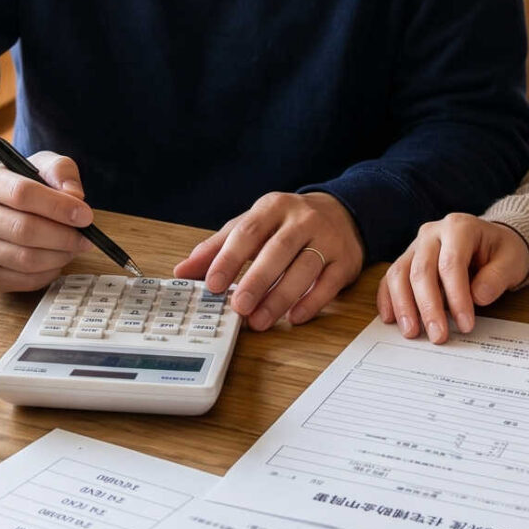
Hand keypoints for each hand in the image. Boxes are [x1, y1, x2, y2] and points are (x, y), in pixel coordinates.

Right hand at [0, 152, 92, 292]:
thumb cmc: (19, 186)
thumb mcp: (40, 166)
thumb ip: (60, 171)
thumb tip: (75, 197)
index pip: (22, 194)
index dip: (58, 207)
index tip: (85, 215)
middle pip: (24, 230)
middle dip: (63, 236)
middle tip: (85, 238)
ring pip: (25, 259)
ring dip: (59, 256)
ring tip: (73, 248)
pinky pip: (23, 280)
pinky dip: (48, 273)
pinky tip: (55, 260)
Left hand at [173, 192, 362, 330]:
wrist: (342, 213)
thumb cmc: (288, 224)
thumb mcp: (253, 225)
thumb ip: (218, 247)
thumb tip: (182, 271)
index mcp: (273, 207)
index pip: (248, 231)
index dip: (229, 258)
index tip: (212, 284)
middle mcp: (302, 220)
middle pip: (278, 250)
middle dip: (257, 281)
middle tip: (238, 307)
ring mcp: (327, 239)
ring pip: (304, 269)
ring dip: (280, 297)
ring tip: (259, 320)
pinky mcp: (345, 261)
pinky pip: (329, 284)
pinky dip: (311, 302)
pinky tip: (294, 317)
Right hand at [376, 214, 528, 342]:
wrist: (491, 243)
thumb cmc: (501, 252)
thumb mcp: (512, 262)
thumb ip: (497, 278)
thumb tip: (477, 297)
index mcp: (459, 227)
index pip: (451, 264)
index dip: (456, 297)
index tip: (465, 325)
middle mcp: (432, 233)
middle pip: (421, 270)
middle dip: (428, 307)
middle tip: (438, 336)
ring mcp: (416, 245)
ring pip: (399, 273)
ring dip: (403, 305)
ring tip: (412, 332)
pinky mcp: (407, 259)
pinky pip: (390, 277)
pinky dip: (388, 298)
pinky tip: (391, 319)